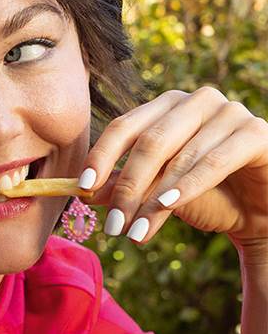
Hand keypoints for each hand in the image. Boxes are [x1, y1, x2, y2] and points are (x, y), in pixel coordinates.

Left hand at [79, 87, 267, 252]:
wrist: (258, 211)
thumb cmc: (205, 195)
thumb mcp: (157, 192)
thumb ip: (125, 187)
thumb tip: (86, 193)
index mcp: (167, 108)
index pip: (125, 126)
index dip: (101, 157)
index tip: (83, 188)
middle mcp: (197, 102)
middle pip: (150, 141)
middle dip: (127, 186)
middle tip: (113, 225)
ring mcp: (230, 112)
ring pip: (179, 156)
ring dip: (154, 199)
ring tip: (136, 232)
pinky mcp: (257, 133)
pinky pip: (215, 160)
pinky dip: (188, 185)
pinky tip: (167, 206)